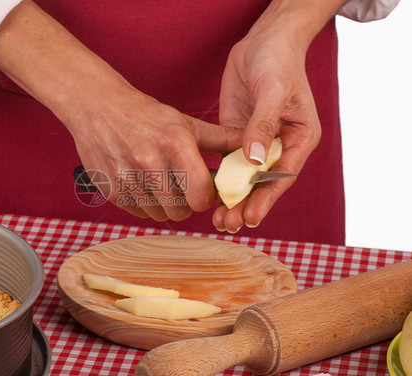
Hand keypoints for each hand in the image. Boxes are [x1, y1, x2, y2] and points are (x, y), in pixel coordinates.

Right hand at [70, 87, 241, 221]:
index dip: (207, 196)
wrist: (96, 106)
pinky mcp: (111, 190)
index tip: (205, 189)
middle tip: (182, 186)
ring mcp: (127, 179)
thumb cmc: (144, 114)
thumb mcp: (184, 122)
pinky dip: (145, 203)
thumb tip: (253, 150)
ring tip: (160, 181)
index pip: (201, 196)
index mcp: (174, 143)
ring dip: (165, 204)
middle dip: (187, 202)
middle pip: (182, 211)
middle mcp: (149, 162)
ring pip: (160, 215)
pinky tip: (141, 182)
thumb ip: (220, 139)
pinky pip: (139, 213)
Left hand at [212, 25, 320, 232]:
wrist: (263, 41)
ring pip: (244, 178)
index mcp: (299, 138)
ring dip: (232, 199)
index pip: (283, 175)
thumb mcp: (273, 90)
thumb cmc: (278, 61)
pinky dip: (220, 181)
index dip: (266, 198)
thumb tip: (254, 160)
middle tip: (227, 223)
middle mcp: (279, 146)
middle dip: (247, 205)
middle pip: (263, 184)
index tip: (251, 217)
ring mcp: (257, 143)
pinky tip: (208, 195)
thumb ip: (263, 124)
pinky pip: (228, 163)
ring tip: (217, 220)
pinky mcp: (237, 136)